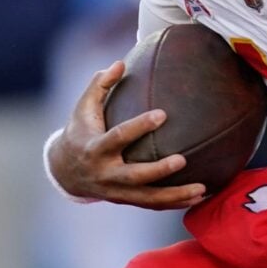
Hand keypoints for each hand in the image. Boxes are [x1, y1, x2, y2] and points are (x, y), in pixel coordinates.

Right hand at [47, 61, 205, 209]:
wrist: (65, 171)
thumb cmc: (80, 131)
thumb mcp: (83, 107)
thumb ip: (99, 84)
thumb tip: (120, 63)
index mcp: (95, 148)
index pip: (119, 137)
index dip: (139, 126)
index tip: (162, 114)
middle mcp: (105, 173)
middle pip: (134, 176)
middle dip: (158, 170)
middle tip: (183, 159)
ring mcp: (115, 191)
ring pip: (147, 198)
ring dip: (175, 195)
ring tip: (202, 188)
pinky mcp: (125, 200)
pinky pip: (151, 204)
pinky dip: (174, 203)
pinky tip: (198, 197)